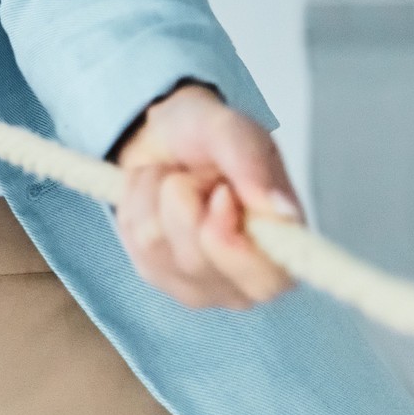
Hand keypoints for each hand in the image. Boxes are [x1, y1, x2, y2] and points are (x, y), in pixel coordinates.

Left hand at [114, 83, 298, 309]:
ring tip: (179, 178)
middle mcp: (244, 283)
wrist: (163, 138)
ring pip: (154, 241)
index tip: (221, 192)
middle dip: (186, 200)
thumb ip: (253, 164)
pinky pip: (131, 235)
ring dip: (158, 191)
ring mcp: (197, 285)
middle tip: (202, 177)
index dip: (231, 237)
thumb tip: (280, 212)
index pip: (264, 279)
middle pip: (195, 260)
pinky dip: (137, 198)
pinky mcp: (156, 274)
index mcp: (282, 253)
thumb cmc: (208, 140)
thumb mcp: (231, 129)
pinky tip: (157, 194)